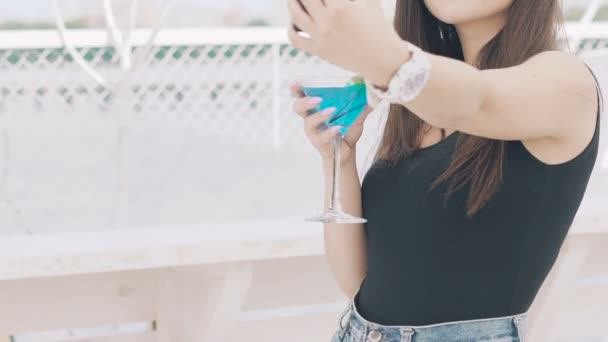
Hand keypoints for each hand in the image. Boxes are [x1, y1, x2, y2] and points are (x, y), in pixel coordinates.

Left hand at [287, 0, 410, 86]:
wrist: (382, 60)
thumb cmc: (379, 29)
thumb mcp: (370, 2)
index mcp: (341, 6)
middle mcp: (327, 20)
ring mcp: (320, 36)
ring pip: (295, 14)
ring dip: (292, 3)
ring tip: (295, 0)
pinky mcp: (318, 50)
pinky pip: (295, 38)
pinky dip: (291, 28)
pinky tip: (295, 23)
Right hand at [291, 83, 371, 163]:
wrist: (346, 153)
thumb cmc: (347, 132)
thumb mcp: (357, 118)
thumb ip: (363, 108)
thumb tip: (375, 96)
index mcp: (315, 109)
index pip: (302, 96)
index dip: (296, 89)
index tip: (296, 82)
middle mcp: (310, 120)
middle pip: (297, 108)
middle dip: (304, 101)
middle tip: (318, 99)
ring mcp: (313, 133)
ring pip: (308, 123)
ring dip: (319, 115)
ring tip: (332, 111)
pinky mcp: (319, 144)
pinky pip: (321, 137)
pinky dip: (329, 131)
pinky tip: (338, 128)